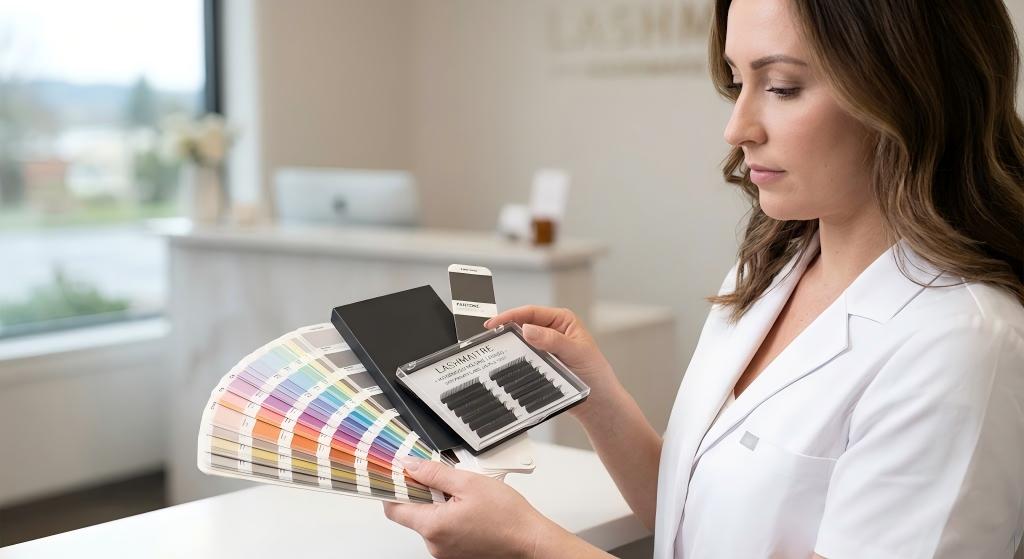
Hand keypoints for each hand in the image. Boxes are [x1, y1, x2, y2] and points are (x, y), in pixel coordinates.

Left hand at [383, 456, 555, 558]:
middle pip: (413, 513)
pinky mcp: (455, 554)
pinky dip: (450, 518)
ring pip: (430, 521)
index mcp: (433, 526)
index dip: (395, 488)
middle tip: (445, 481)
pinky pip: (443, 531)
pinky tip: (470, 510)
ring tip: (465, 498)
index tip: (400, 474)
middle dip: (424, 494)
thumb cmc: (507, 516)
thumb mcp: (469, 483)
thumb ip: (434, 473)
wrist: (529, 540)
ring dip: (440, 506)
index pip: (394, 508)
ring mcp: (444, 552)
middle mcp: (434, 544)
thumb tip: (410, 465)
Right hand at [484, 306, 615, 414]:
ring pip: (521, 344)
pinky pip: (523, 360)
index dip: (510, 316)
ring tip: (494, 352)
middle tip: (489, 339)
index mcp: (562, 321)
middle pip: (523, 326)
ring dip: (510, 348)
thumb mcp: (576, 353)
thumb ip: (552, 340)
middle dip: (506, 331)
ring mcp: (545, 349)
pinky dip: (514, 362)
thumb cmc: (596, 375)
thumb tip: (528, 330)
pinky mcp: (541, 365)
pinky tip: (506, 366)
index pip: (531, 313)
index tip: (494, 324)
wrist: (599, 404)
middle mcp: (552, 332)